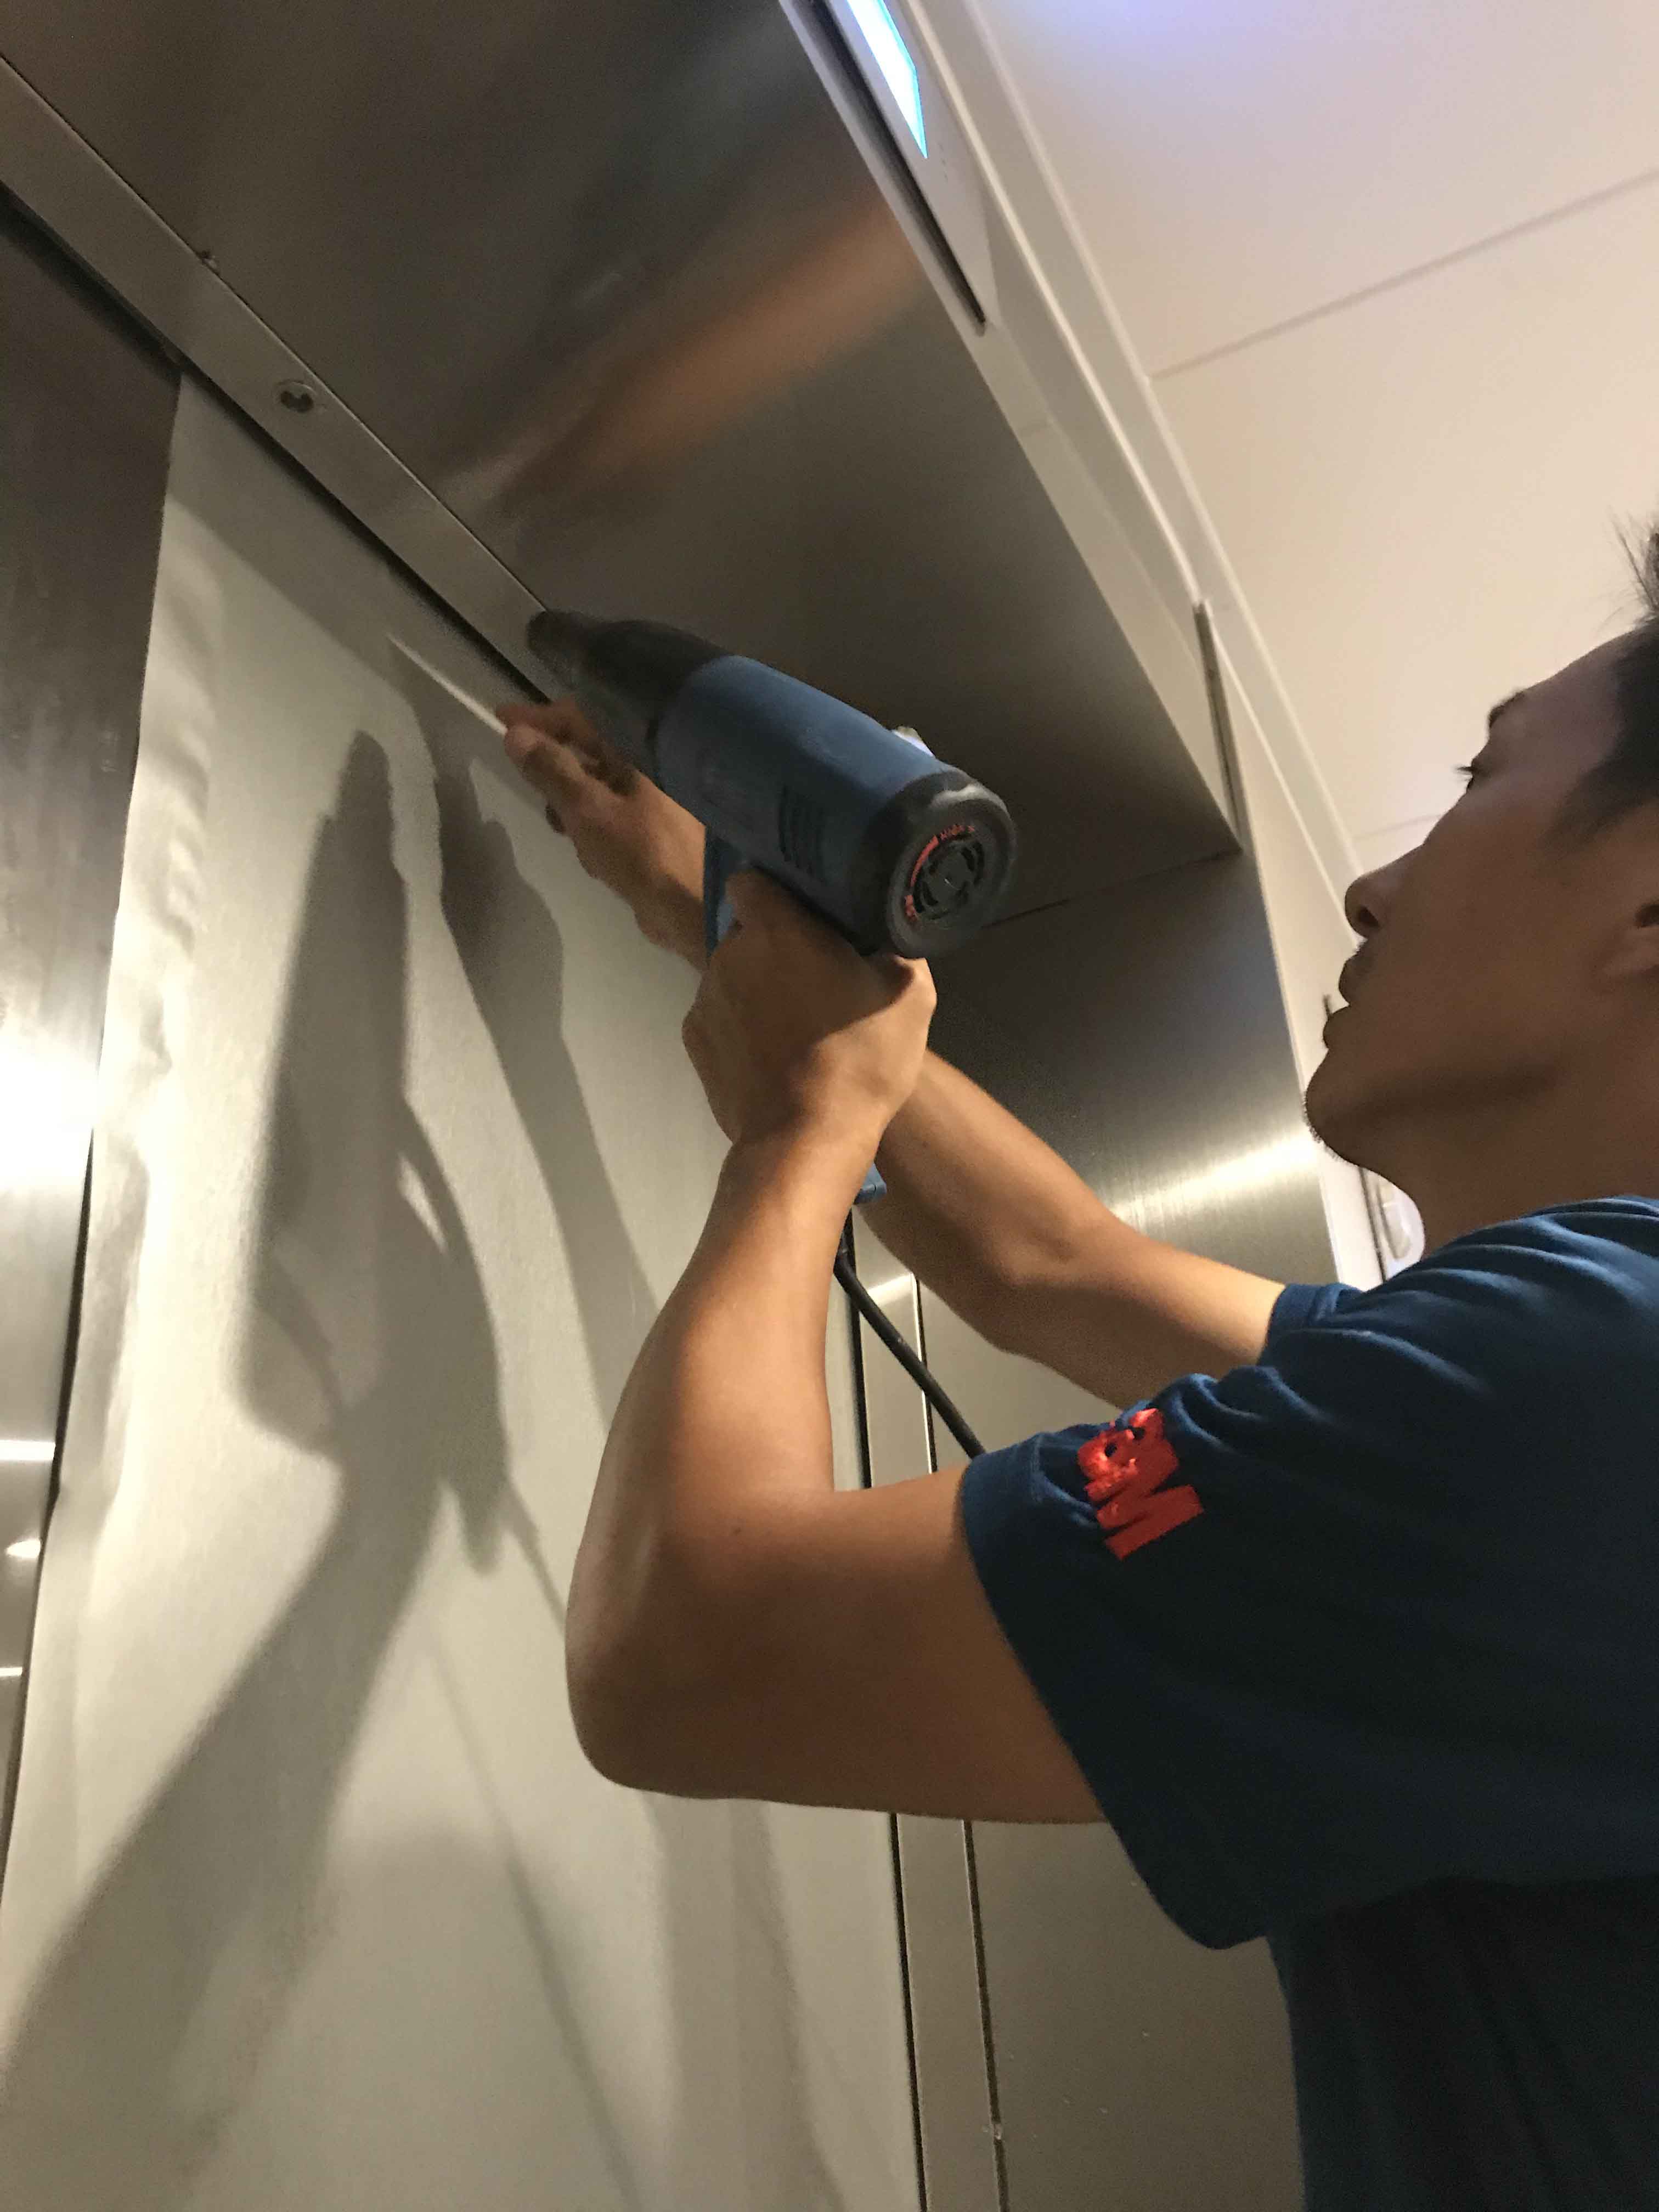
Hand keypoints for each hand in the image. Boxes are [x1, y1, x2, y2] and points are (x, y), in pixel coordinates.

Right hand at [498, 699, 705, 964]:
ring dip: (573, 808)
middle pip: (585, 752)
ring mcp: (651, 796)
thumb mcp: (587, 809)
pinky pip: (607, 816)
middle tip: (536, 792)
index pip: (580, 717)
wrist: (692, 909)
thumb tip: (515, 734)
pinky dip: (593, 830)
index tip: (501, 718)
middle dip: (556, 774)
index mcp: (639, 749)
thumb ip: (551, 770)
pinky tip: (595, 858)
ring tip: (569, 833)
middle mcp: (648, 764)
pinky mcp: (650, 827)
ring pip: (593, 787)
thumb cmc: (642, 852)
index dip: (538, 717)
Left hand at [682, 872, 934, 1154]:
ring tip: (793, 1027)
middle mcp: (728, 953)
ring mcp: (704, 999)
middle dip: (774, 947)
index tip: (802, 914)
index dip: (775, 892)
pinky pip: (719, 1017)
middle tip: (814, 980)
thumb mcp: (911, 995)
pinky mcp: (694, 1041)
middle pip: (746, 932)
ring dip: (756, 988)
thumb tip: (884, 939)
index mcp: (776, 929)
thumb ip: (894, 948)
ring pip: (732, 976)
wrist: (806, 1140)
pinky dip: (739, 1027)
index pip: (751, 880)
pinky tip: (770, 1055)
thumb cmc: (861, 1061)